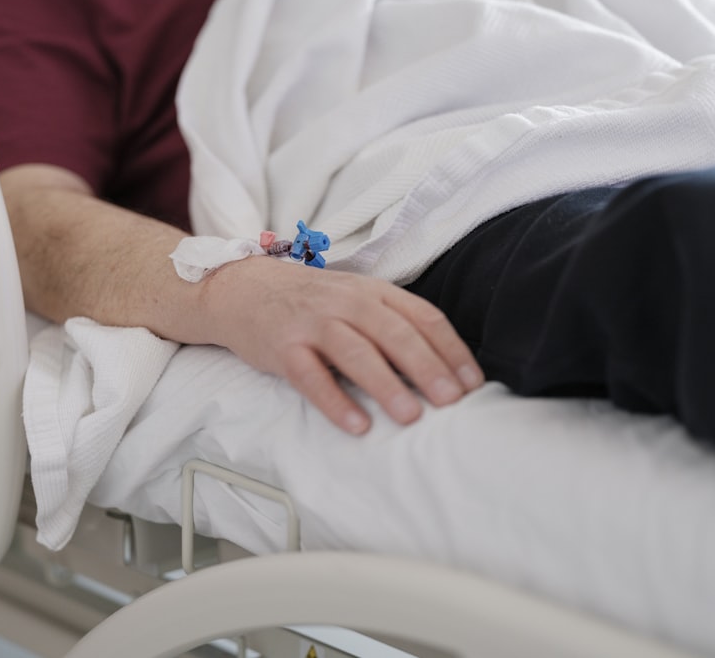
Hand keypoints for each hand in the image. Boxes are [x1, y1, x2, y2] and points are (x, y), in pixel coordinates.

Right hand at [200, 255, 483, 433]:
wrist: (243, 288)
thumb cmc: (312, 302)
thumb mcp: (357, 299)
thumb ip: (394, 323)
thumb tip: (444, 369)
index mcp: (374, 291)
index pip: (422, 317)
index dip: (450, 350)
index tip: (472, 384)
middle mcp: (346, 303)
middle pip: (393, 332)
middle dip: (425, 367)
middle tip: (451, 401)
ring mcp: (313, 323)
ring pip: (355, 352)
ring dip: (386, 384)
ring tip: (411, 416)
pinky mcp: (282, 348)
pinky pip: (310, 377)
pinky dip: (334, 401)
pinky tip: (356, 425)